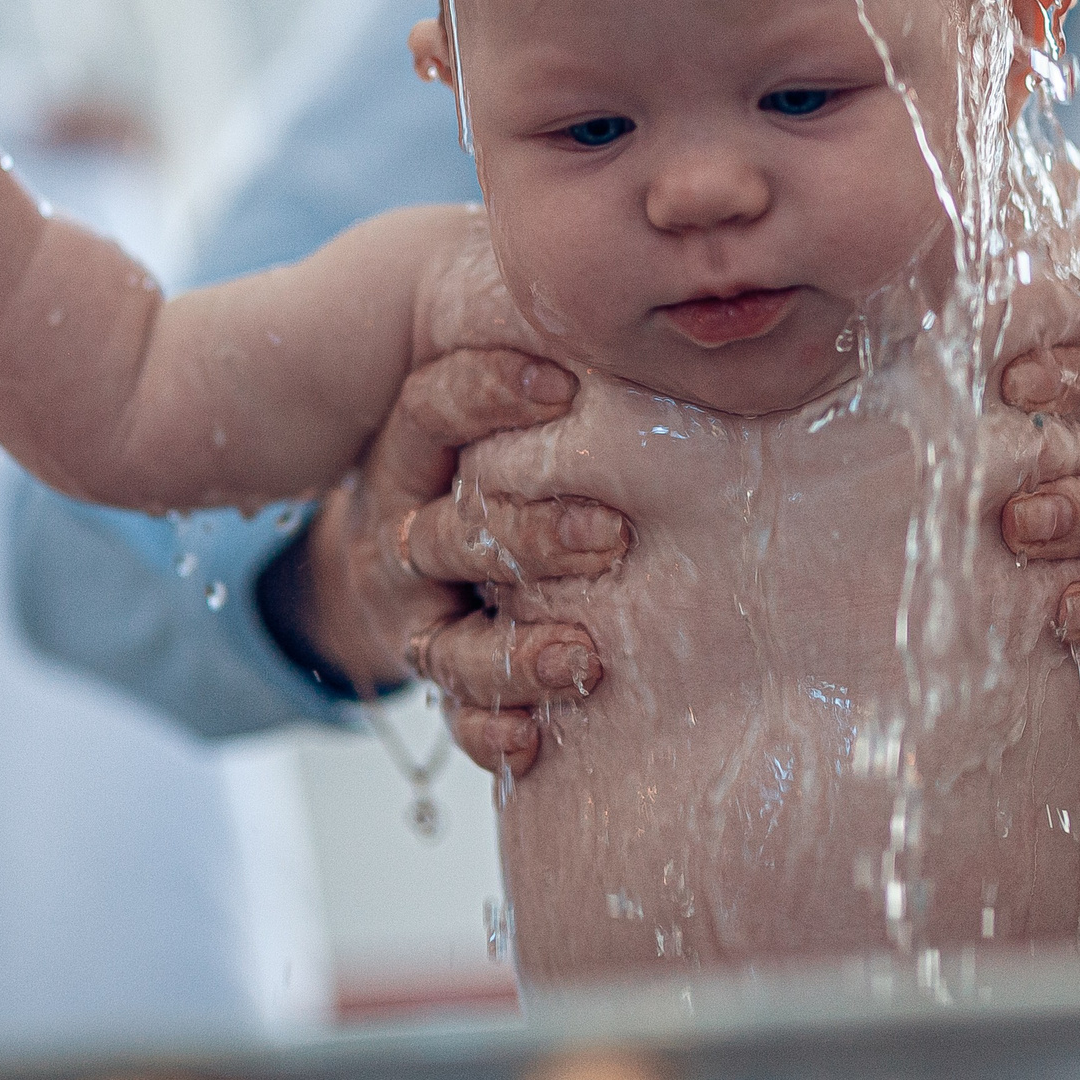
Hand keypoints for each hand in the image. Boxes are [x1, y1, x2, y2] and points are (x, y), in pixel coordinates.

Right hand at [292, 348, 628, 776]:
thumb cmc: (495, 470)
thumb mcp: (501, 418)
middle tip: (614, 536)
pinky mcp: (437, 677)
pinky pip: (452, 717)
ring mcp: (415, 615)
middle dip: (529, 536)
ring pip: (446, 642)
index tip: (564, 388)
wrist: (409, 569)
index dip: (486, 394)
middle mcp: (404, 533)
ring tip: (585, 660)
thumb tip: (675, 338)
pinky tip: (532, 740)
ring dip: (514, 654)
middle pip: (448, 533)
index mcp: (416, 454)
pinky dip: (489, 733)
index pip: (430, 409)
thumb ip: (558, 389)